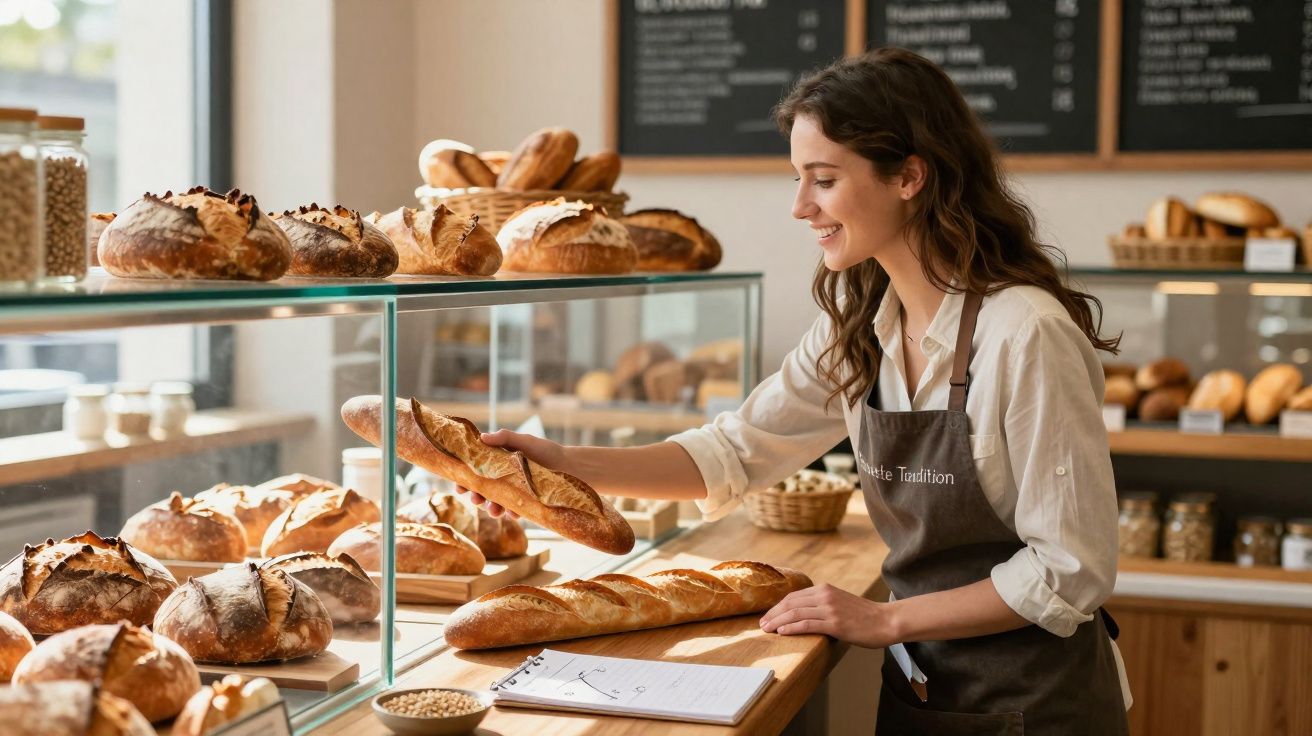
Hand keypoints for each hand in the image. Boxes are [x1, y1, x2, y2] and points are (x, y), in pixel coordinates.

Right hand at [453, 430, 569, 519]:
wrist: (571, 466)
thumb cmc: (546, 451)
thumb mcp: (524, 441)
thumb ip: (504, 438)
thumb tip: (482, 437)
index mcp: (498, 464)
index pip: (477, 473)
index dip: (466, 480)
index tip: (459, 485)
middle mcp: (504, 480)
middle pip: (484, 491)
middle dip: (476, 496)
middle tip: (475, 498)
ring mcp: (514, 494)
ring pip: (497, 504)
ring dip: (491, 509)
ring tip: (492, 510)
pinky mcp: (526, 505)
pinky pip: (515, 511)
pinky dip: (512, 513)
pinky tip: (512, 512)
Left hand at [758, 583, 898, 648]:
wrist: (885, 621)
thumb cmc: (863, 616)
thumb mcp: (839, 602)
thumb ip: (822, 604)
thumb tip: (802, 614)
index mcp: (824, 589)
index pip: (793, 596)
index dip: (777, 607)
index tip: (767, 616)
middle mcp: (825, 595)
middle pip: (790, 603)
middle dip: (773, 614)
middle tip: (761, 624)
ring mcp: (830, 609)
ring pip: (795, 613)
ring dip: (777, 622)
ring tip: (766, 629)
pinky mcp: (835, 623)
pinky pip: (807, 624)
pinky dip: (792, 628)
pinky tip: (782, 632)